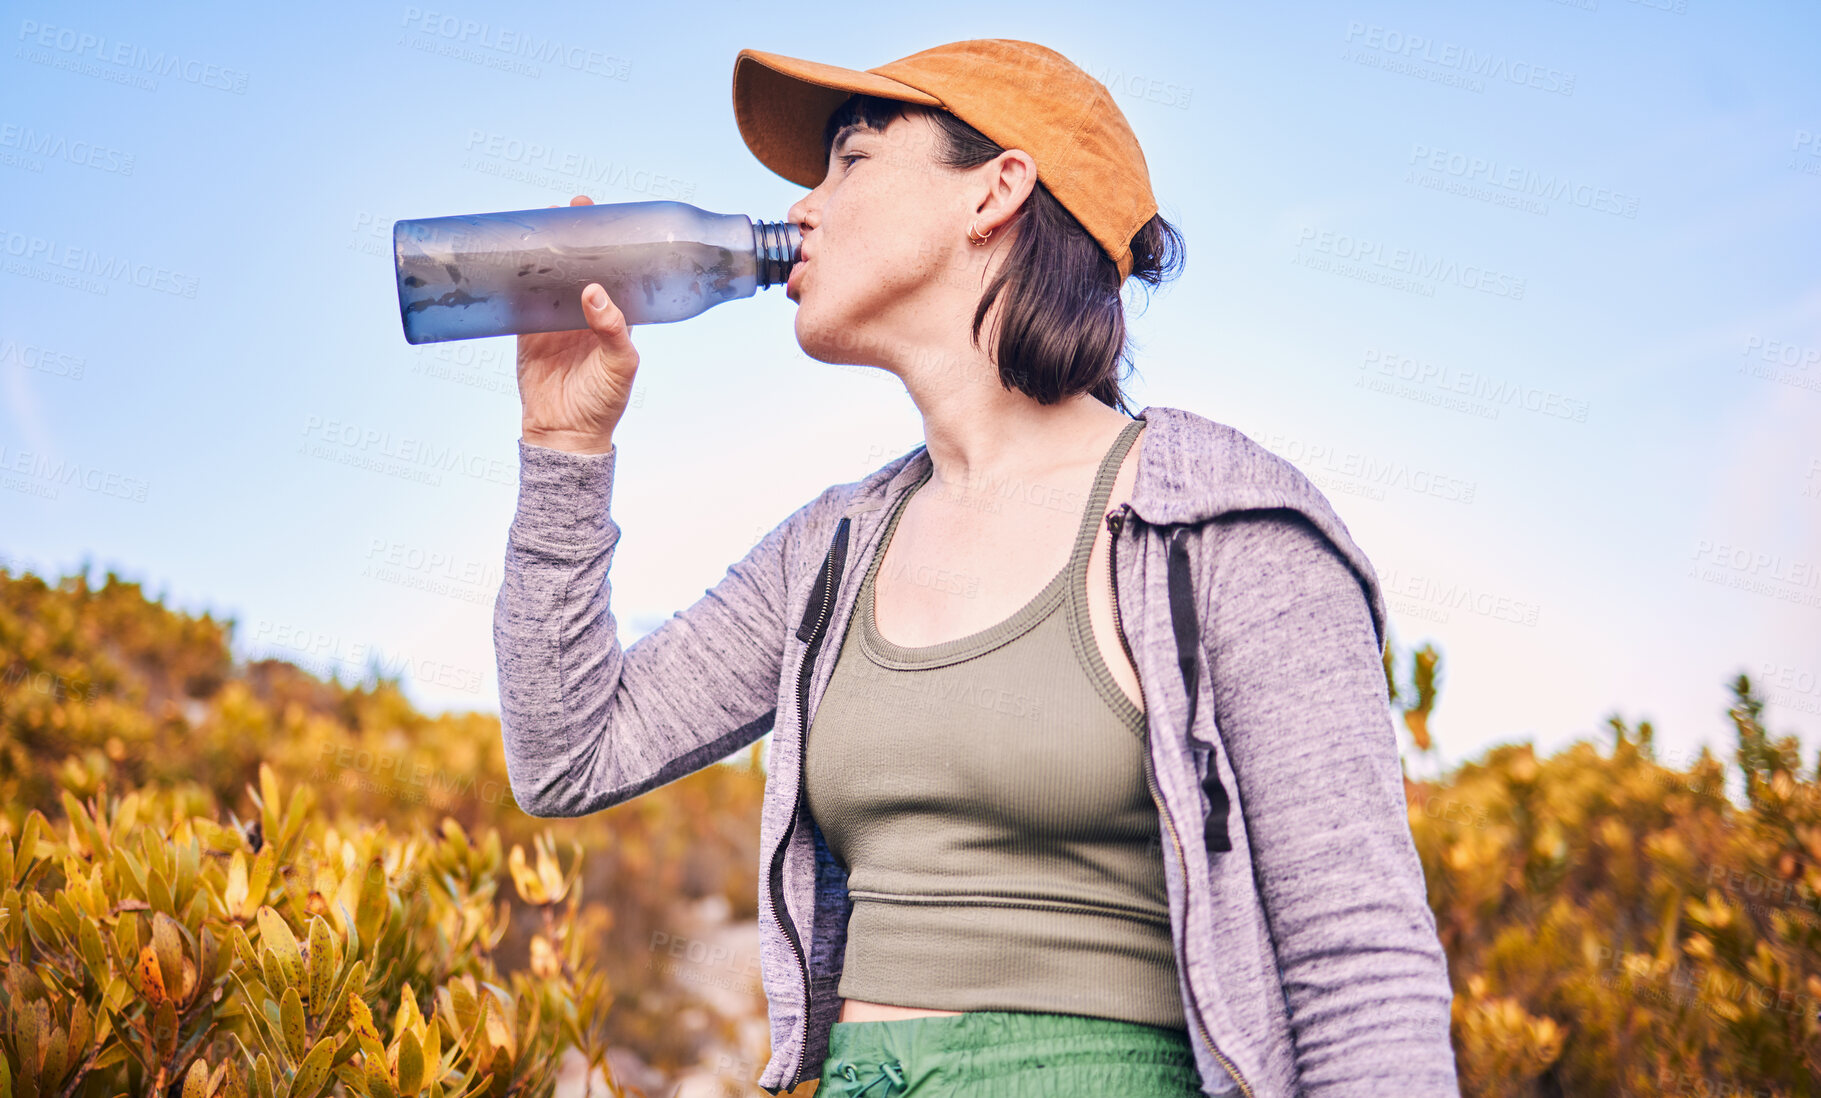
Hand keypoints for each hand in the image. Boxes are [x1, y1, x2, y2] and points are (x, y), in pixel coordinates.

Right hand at [515, 194, 637, 454]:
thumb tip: (595, 292)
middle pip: (579, 267)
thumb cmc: (603, 403)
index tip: (599, 216)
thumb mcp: (620, 366)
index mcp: (614, 318)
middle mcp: (584, 315)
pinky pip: (520, 300)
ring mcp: (554, 322)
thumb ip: (613, 330)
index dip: (607, 244)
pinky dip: (515, 281)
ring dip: (543, 255)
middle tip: (565, 209)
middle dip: (572, 240)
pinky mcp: (527, 333)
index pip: (613, 272)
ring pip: (548, 279)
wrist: (565, 435)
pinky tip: (509, 258)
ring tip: (536, 226)